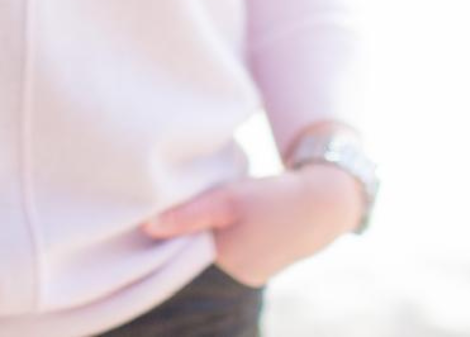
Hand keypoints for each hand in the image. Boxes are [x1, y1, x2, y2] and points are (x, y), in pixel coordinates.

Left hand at [142, 166, 364, 287]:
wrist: (322, 203)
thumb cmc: (271, 197)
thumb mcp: (227, 200)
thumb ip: (187, 215)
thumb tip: (147, 228)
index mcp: (227, 258)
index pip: (190, 236)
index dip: (188, 214)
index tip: (197, 194)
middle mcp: (239, 274)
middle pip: (207, 240)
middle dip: (210, 218)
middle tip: (228, 195)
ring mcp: (254, 274)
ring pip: (224, 242)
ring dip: (226, 223)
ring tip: (246, 205)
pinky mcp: (266, 267)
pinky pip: (240, 246)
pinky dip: (241, 230)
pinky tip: (254, 217)